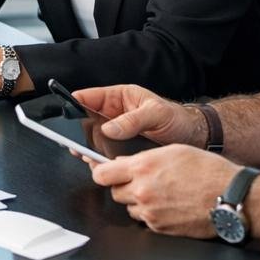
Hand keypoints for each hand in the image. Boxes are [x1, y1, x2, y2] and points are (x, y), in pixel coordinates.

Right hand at [72, 83, 204, 145]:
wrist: (194, 138)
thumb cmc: (177, 119)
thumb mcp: (157, 114)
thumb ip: (133, 120)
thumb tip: (109, 129)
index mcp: (120, 97)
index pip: (89, 96)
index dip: (74, 102)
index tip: (66, 112)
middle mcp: (113, 114)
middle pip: (85, 119)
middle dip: (76, 130)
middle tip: (73, 140)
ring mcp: (115, 132)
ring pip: (91, 138)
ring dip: (86, 146)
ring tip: (84, 154)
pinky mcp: (119, 148)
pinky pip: (102, 151)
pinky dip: (98, 158)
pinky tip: (98, 162)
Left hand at [85, 143, 240, 237]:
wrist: (230, 196)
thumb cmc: (208, 171)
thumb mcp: (173, 151)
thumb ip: (143, 158)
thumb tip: (122, 164)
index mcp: (142, 168)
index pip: (101, 174)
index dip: (102, 173)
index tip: (106, 172)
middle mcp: (142, 191)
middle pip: (114, 192)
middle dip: (124, 187)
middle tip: (143, 182)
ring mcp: (149, 212)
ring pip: (129, 208)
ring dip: (138, 202)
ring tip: (162, 193)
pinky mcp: (159, 228)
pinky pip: (145, 221)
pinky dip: (152, 214)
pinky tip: (170, 205)